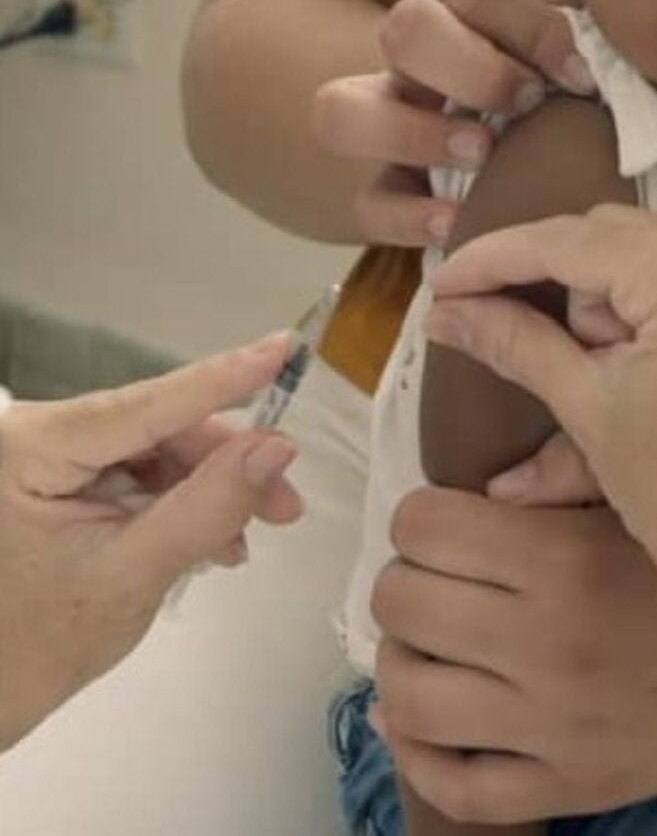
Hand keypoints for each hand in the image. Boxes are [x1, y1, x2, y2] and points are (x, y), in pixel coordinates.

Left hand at [0, 335, 302, 751]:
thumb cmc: (35, 648)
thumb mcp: (133, 576)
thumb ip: (208, 506)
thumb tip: (277, 447)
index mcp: (30, 448)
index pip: (147, 405)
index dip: (224, 378)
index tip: (285, 348)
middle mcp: (33, 437)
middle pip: (158, 431)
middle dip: (226, 466)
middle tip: (287, 507)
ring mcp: (45, 461)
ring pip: (156, 455)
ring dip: (210, 493)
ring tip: (242, 544)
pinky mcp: (57, 485)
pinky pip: (138, 478)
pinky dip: (181, 508)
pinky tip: (212, 544)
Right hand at [309, 0, 588, 248]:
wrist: (567, 107)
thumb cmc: (584, 53)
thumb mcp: (593, 6)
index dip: (534, 29)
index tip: (584, 74)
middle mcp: (422, 50)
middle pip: (404, 30)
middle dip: (472, 69)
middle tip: (531, 100)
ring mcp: (396, 117)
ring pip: (342, 110)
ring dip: (413, 132)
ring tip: (482, 153)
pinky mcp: (394, 188)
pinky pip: (369, 202)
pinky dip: (407, 216)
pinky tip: (457, 222)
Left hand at [370, 489, 656, 823]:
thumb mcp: (639, 493)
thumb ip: (561, 468)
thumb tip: (479, 491)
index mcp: (563, 559)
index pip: (423, 527)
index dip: (422, 519)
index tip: (444, 525)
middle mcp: (546, 645)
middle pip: (401, 603)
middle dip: (407, 581)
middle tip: (439, 579)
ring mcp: (550, 725)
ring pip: (408, 695)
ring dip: (404, 660)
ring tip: (434, 642)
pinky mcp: (563, 786)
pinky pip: (455, 787)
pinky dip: (418, 753)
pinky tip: (426, 717)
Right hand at [416, 205, 656, 824]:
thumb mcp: (585, 405)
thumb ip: (515, 341)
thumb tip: (447, 311)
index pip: (572, 241)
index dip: (499, 257)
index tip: (449, 280)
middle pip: (621, 239)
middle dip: (571, 287)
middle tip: (556, 352)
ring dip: (625, 301)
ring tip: (618, 374)